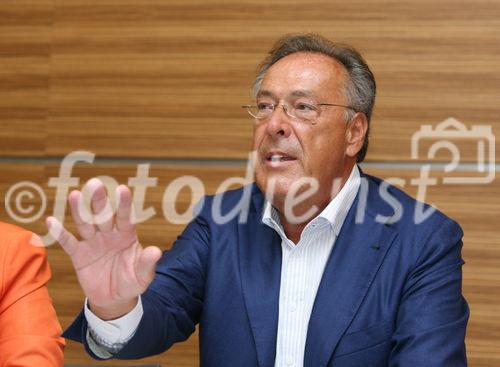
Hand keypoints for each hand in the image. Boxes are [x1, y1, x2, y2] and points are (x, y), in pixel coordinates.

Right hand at [47, 178, 161, 319]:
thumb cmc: (132, 281)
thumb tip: (155, 252)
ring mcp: (93, 242)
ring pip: (85, 223)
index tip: (122, 189)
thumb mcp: (143, 275)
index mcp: (127, 235)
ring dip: (79, 210)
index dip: (124, 204)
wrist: (115, 298)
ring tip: (75, 195)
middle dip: (99, 201)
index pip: (125, 217)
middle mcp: (109, 234)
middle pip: (103, 215)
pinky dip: (60, 233)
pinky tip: (51, 220)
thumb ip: (147, 263)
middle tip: (95, 183)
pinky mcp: (79, 255)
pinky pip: (68, 242)